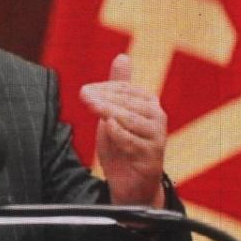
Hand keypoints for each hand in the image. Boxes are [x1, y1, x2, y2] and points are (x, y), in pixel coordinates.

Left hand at [80, 54, 165, 206]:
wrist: (129, 184)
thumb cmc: (122, 144)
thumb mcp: (114, 113)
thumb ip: (117, 87)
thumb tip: (122, 56)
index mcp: (148, 103)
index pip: (125, 89)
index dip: (104, 89)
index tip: (84, 91)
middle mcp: (157, 117)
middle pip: (128, 103)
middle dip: (104, 98)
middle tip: (83, 95)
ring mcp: (157, 137)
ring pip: (132, 120)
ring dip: (109, 112)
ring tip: (92, 106)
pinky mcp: (153, 158)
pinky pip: (135, 142)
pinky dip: (121, 134)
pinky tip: (109, 126)